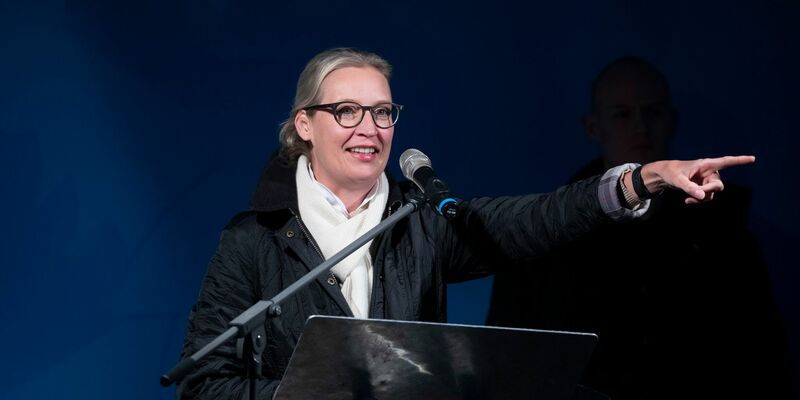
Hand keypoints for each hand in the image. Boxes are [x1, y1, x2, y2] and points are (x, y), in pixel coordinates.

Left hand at [641, 156, 755, 203]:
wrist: (665, 175)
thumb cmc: (671, 173)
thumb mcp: (678, 180)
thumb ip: (689, 187)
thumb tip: (701, 196)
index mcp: (705, 164)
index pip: (726, 161)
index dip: (739, 160)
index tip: (753, 158)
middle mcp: (709, 172)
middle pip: (718, 185)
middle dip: (708, 192)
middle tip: (696, 195)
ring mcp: (707, 181)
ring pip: (712, 194)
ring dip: (702, 199)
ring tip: (688, 199)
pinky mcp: (703, 188)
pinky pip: (706, 197)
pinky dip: (698, 201)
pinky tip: (687, 201)